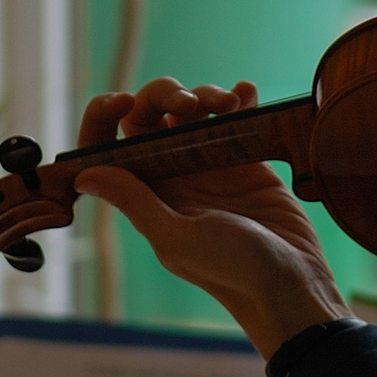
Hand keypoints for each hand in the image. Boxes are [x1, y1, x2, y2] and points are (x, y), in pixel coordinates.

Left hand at [74, 78, 349, 356]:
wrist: (292, 283)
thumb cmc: (231, 271)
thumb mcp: (177, 238)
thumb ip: (134, 201)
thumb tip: (83, 175)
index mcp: (146, 193)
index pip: (112, 144)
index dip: (107, 117)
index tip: (123, 101)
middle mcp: (174, 174)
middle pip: (153, 115)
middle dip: (165, 95)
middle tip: (189, 103)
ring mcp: (211, 164)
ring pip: (194, 110)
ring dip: (205, 94)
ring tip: (229, 102)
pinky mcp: (248, 159)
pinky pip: (237, 117)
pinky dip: (240, 98)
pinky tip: (246, 93)